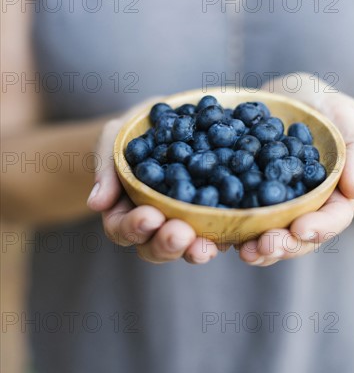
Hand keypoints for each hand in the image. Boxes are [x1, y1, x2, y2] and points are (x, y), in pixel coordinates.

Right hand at [87, 98, 218, 264]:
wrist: (163, 123)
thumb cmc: (131, 132)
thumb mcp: (113, 141)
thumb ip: (106, 168)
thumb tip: (97, 203)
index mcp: (124, 212)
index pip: (123, 229)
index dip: (134, 227)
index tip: (149, 216)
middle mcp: (154, 225)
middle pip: (155, 247)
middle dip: (167, 243)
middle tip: (180, 233)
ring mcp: (182, 223)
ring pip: (187, 247)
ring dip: (196, 249)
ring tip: (208, 245)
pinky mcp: (210, 216)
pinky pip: (218, 232)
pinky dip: (227, 235)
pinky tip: (236, 233)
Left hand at [238, 72, 353, 265]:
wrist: (286, 96)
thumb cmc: (323, 105)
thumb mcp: (344, 115)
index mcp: (331, 193)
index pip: (333, 218)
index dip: (319, 227)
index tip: (301, 228)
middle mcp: (302, 206)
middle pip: (297, 236)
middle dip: (281, 245)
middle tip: (263, 246)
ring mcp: (272, 204)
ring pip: (267, 234)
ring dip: (255, 247)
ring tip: (242, 251)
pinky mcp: (244, 195)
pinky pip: (237, 215)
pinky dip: (227, 228)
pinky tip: (215, 233)